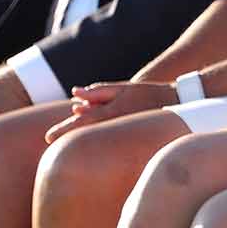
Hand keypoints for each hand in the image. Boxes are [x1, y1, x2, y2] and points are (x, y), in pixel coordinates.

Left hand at [44, 80, 178, 142]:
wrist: (178, 106)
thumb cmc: (149, 94)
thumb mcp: (123, 88)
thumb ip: (99, 92)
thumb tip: (75, 94)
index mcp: (110, 113)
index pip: (80, 123)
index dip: (62, 129)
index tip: (48, 138)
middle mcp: (114, 125)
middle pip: (85, 131)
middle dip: (69, 132)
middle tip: (50, 138)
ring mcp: (121, 132)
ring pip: (95, 133)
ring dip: (83, 130)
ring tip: (71, 127)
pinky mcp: (128, 137)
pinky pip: (107, 135)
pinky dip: (97, 131)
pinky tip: (92, 124)